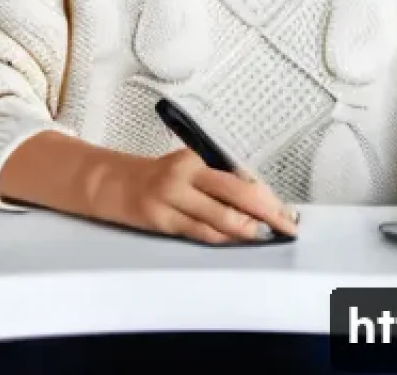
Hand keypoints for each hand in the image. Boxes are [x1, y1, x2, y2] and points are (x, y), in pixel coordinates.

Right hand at [88, 148, 299, 244]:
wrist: (110, 183)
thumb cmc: (156, 176)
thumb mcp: (187, 167)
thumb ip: (216, 179)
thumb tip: (256, 197)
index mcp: (193, 157)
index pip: (238, 176)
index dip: (265, 194)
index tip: (284, 208)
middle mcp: (184, 175)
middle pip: (235, 194)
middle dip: (265, 213)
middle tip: (286, 225)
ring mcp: (171, 199)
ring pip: (220, 219)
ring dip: (247, 230)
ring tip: (265, 235)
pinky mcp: (161, 221)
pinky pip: (200, 232)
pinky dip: (222, 238)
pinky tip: (236, 240)